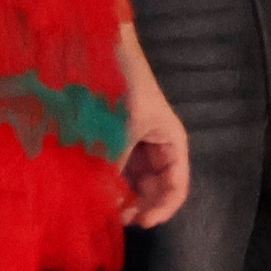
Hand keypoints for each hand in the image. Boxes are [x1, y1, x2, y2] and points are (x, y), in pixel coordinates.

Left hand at [115, 21, 192, 227]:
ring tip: (101, 204)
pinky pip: (117, 166)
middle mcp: (158, 144)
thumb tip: (105, 205)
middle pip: (156, 187)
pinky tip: (94, 186)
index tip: (137, 223)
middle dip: (138, 205)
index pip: (177, 187)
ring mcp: (137, 140)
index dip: (161, 210)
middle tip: (114, 217)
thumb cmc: (117, 86)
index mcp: (171, 141)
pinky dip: (108, 179)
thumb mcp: (118, 132)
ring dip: (121, 194)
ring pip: (134, 180)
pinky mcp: (116, 136)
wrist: (96, 47)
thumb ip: (113, 171)